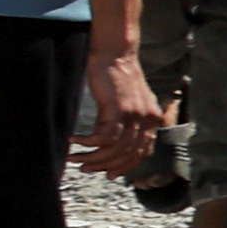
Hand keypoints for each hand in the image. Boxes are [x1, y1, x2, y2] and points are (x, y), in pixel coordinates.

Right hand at [72, 45, 159, 175]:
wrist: (116, 53)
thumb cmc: (117, 76)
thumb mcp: (129, 101)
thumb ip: (127, 121)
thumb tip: (111, 141)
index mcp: (153, 120)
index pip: (142, 153)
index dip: (125, 167)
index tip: (109, 174)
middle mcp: (148, 120)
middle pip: (127, 155)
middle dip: (105, 166)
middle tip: (85, 168)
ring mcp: (135, 115)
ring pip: (115, 149)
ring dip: (92, 157)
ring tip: (75, 158)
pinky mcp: (119, 109)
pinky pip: (103, 137)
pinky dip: (87, 142)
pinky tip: (73, 140)